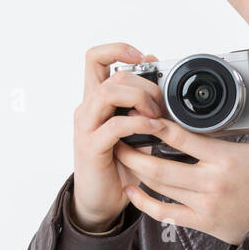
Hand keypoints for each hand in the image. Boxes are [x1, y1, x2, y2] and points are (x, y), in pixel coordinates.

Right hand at [71, 42, 165, 230]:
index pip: (95, 58)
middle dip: (143, 82)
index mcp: (96, 100)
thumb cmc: (120, 163)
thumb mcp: (136, 128)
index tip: (142, 57)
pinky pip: (115, 125)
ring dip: (139, 98)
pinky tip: (154, 129)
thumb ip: (143, 103)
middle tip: (161, 101)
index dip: (118, 49)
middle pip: (111, 75)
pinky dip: (138, 123)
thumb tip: (159, 75)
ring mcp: (87, 127)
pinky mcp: (92, 147)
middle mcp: (87, 109)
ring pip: (108, 92)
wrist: (103, 200)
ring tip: (156, 113)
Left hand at [112, 63, 248, 245]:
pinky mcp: (202, 223)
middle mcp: (212, 184)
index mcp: (227, 159)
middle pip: (160, 167)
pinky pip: (165, 214)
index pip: (181, 139)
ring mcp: (205, 206)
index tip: (138, 114)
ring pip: (159, 188)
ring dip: (136, 171)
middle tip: (119, 134)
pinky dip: (143, 203)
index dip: (155, 126)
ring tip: (122, 154)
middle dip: (134, 151)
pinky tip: (131, 189)